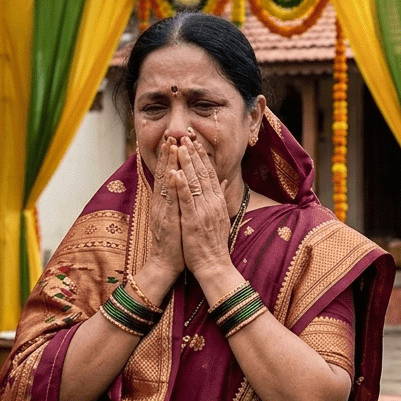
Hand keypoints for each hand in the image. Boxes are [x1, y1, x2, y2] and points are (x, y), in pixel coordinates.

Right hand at [147, 138, 184, 279]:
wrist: (166, 262)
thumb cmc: (176, 240)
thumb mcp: (181, 217)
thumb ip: (183, 201)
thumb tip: (190, 188)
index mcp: (167, 202)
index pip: (170, 175)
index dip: (173, 158)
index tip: (177, 140)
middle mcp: (162, 203)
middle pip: (165, 174)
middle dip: (169, 154)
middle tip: (172, 135)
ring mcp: (163, 210)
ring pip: (166, 183)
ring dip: (168, 164)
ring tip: (172, 146)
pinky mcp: (167, 220)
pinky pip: (169, 200)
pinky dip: (171, 186)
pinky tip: (173, 173)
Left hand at [175, 135, 235, 280]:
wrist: (214, 264)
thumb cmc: (214, 243)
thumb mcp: (220, 216)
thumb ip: (220, 196)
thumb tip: (224, 179)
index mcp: (217, 201)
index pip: (210, 173)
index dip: (202, 156)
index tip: (195, 142)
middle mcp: (212, 202)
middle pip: (203, 173)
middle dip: (193, 153)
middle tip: (186, 135)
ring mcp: (203, 210)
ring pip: (194, 182)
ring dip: (187, 163)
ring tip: (180, 146)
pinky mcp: (193, 220)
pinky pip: (187, 199)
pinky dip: (181, 185)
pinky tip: (176, 172)